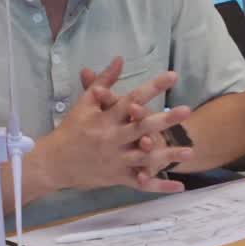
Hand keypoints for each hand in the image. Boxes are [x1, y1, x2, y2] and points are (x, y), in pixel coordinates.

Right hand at [28, 65, 192, 192]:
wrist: (53, 162)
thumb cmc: (72, 129)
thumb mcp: (85, 103)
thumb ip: (103, 81)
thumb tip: (120, 59)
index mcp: (105, 118)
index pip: (131, 98)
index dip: (152, 87)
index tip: (172, 76)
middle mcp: (112, 138)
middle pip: (141, 128)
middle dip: (163, 120)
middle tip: (186, 110)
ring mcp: (116, 159)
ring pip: (145, 157)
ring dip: (167, 155)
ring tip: (190, 151)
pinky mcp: (117, 177)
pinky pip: (141, 183)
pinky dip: (159, 186)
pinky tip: (179, 186)